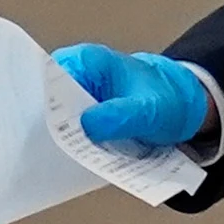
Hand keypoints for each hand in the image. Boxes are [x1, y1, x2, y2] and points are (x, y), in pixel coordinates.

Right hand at [56, 46, 217, 155]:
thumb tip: (87, 125)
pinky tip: (74, 161)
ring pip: (54, 120)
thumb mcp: (150, 110)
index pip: (46, 80)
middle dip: (46, 128)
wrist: (183, 104)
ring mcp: (78, 96)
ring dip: (58, 140)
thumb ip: (121, 116)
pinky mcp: (83, 114)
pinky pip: (69, 130)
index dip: (40, 106)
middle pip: (45, 102)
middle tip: (51, 153)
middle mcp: (76, 75)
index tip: (42, 132)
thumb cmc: (168, 98)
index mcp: (87, 61)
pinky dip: (71, 145)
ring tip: (62, 161)